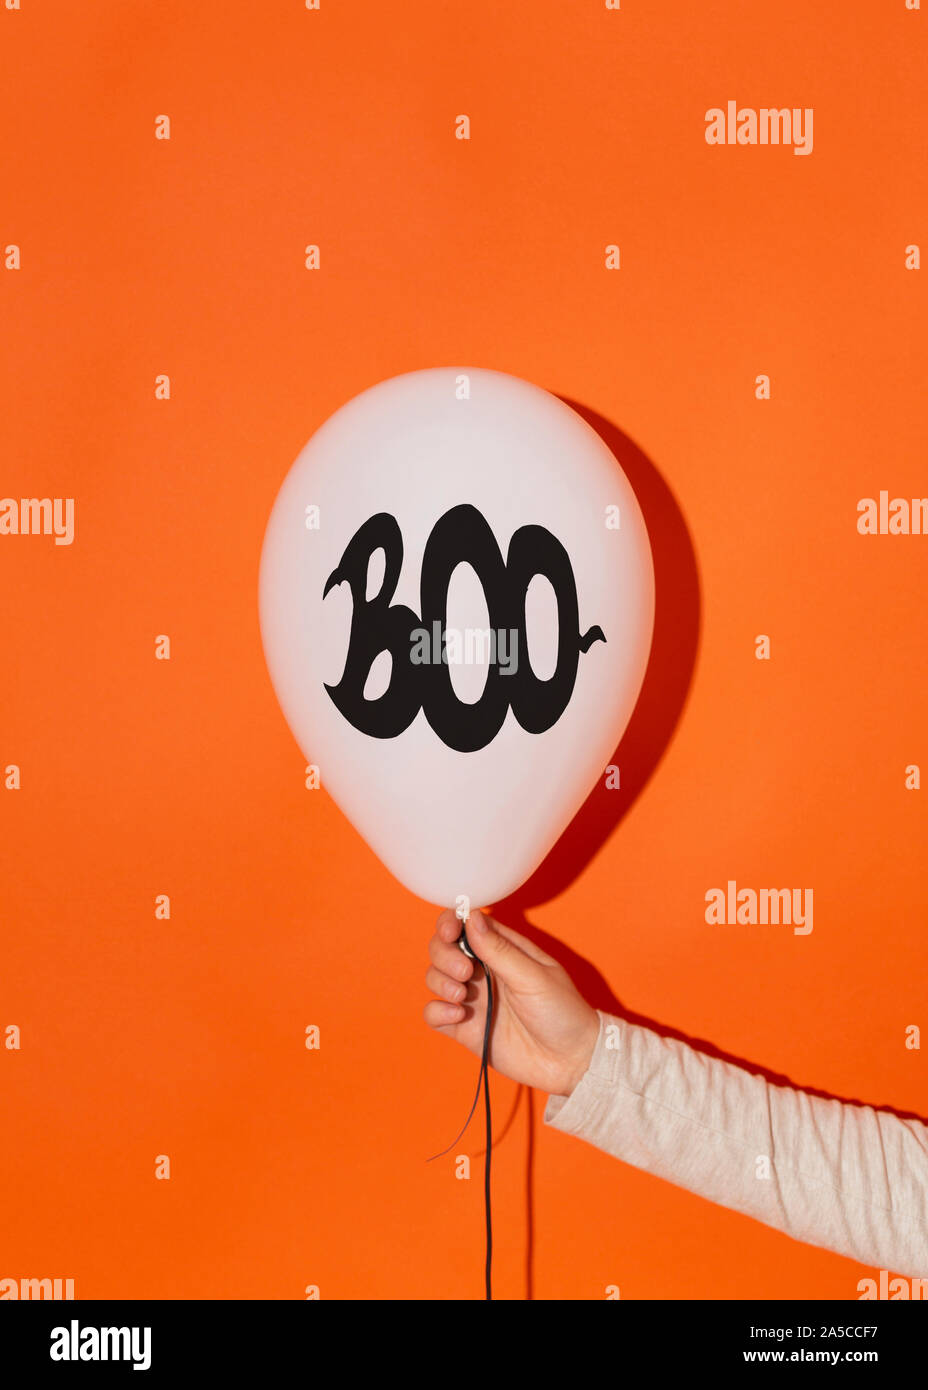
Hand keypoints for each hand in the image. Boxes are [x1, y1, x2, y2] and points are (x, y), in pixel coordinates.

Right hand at [424, 908, 599, 1097]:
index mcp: (503, 950)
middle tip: (465, 972)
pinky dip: (437, 1011)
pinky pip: (434, 1014)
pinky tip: (458, 1016)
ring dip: (440, 981)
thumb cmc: (563, 1013)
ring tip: (463, 996)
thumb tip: (472, 916)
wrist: (569, 1062)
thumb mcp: (534, 977)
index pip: (467, 924)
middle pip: (443, 947)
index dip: (451, 922)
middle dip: (444, 954)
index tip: (450, 931)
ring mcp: (473, 998)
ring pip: (435, 977)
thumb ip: (500, 950)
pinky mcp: (465, 1028)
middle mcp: (483, 971)